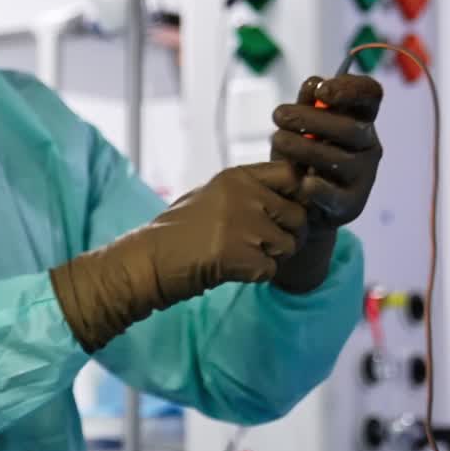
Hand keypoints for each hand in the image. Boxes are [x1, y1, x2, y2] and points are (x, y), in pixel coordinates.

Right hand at [51, 161, 306, 350]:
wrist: (150, 260)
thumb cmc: (178, 229)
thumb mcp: (211, 194)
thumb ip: (249, 189)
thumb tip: (294, 186)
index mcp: (237, 177)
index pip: (292, 175)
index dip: (296, 194)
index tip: (281, 209)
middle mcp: (246, 196)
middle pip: (299, 215)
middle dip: (287, 233)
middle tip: (259, 242)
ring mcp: (246, 226)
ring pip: (290, 245)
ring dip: (272, 256)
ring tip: (241, 254)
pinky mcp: (244, 257)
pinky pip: (272, 270)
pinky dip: (256, 275)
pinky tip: (231, 269)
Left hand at [271, 74, 382, 224]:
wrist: (298, 202)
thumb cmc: (302, 155)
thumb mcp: (301, 125)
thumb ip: (308, 104)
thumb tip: (314, 83)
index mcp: (361, 119)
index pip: (370, 95)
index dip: (351, 88)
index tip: (321, 91)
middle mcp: (368, 146)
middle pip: (351, 128)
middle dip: (311, 118)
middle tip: (278, 114)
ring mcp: (363, 176)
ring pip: (340, 159)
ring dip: (304, 147)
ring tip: (277, 139)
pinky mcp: (350, 205)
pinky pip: (336, 196)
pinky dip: (320, 188)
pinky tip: (304, 180)